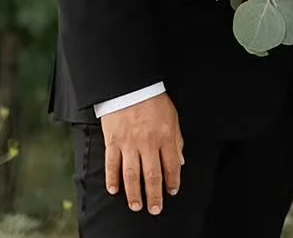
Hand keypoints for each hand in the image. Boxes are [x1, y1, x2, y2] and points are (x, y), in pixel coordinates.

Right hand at [101, 93, 183, 214]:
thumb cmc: (152, 98)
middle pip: (152, 176)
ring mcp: (129, 143)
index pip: (171, 165)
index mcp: (165, 136)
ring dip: (134, 193)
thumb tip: (180, 161)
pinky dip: (112, 179)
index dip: (173, 181)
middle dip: (154, 195)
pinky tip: (114, 190)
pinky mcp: (113, 141)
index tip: (172, 191)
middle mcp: (148, 143)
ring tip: (136, 205)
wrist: (130, 84)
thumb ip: (177, 139)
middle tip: (155, 209)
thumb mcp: (172, 116)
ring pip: (132, 175)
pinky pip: (112, 164)